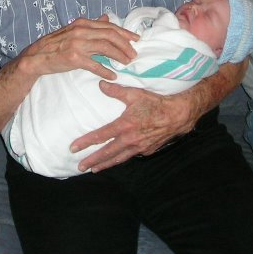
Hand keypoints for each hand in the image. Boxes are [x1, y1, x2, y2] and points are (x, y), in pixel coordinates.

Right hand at [17, 16, 137, 80]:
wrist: (37, 57)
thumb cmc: (56, 44)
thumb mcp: (74, 30)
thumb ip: (91, 25)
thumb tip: (106, 18)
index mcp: (82, 23)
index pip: (109, 26)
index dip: (125, 33)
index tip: (136, 40)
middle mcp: (81, 31)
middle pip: (110, 35)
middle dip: (125, 45)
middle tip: (134, 54)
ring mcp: (77, 44)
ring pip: (105, 48)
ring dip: (119, 56)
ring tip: (127, 63)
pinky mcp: (73, 58)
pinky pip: (94, 65)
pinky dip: (105, 71)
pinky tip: (112, 75)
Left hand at [73, 81, 195, 172]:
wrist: (178, 115)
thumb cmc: (156, 103)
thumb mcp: (135, 93)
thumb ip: (116, 90)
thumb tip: (101, 84)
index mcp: (125, 126)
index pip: (100, 136)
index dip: (86, 142)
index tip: (74, 148)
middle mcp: (130, 139)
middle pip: (108, 153)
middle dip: (93, 160)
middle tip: (80, 167)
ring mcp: (140, 147)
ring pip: (119, 158)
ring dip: (106, 164)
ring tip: (95, 169)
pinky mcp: (148, 150)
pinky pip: (133, 155)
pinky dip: (123, 158)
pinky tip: (118, 159)